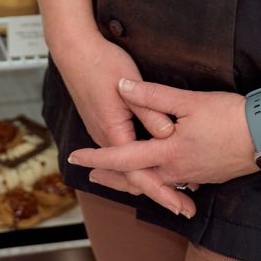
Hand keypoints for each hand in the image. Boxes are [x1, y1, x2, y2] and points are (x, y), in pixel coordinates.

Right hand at [53, 29, 195, 217]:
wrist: (74, 51)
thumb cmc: (102, 63)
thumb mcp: (129, 84)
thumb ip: (150, 111)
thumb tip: (169, 135)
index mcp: (113, 132)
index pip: (140, 173)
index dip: (162, 192)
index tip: (180, 205)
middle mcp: (106, 139)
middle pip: (134, 178)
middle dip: (160, 194)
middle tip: (185, 209)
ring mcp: (104, 133)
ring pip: (128, 169)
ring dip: (150, 182)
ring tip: (175, 195)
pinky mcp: (106, 126)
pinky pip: (124, 156)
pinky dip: (140, 168)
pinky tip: (153, 168)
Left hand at [68, 81, 258, 187]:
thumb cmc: (231, 116)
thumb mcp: (190, 101)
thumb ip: (153, 95)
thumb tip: (123, 87)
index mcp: (168, 153)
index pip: (123, 158)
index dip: (97, 157)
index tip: (75, 158)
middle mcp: (178, 171)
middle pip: (136, 179)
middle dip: (112, 178)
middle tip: (91, 176)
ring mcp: (194, 175)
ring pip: (157, 182)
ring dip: (136, 180)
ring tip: (122, 178)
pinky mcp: (208, 175)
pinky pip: (177, 182)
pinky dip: (162, 180)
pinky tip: (163, 174)